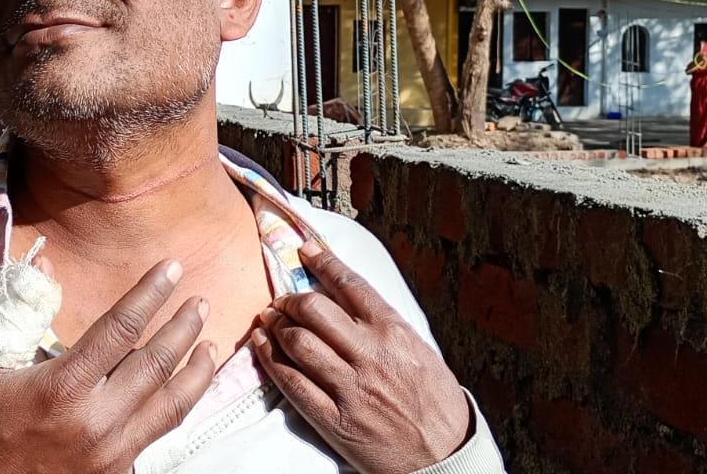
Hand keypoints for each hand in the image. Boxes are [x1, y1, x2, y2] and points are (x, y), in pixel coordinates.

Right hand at [0, 259, 219, 473]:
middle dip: (183, 327)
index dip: (150, 294)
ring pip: (172, 403)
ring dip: (197, 370)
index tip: (170, 269)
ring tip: (209, 344)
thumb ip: (19, 313)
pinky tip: (190, 388)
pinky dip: (182, 405)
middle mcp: (94, 418)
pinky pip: (161, 432)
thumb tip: (43, 263)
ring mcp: (111, 450)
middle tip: (200, 302)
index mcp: (62, 386)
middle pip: (157, 363)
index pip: (120, 328)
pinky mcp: (117, 470)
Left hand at [251, 241, 470, 473]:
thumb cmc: (435, 403)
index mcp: (394, 333)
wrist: (445, 455)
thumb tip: (347, 300)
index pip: (350, 285)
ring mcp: (350, 387)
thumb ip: (385, 326)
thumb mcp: (419, 351)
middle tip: (283, 300)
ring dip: (275, 325)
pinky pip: (292, 383)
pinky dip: (271, 360)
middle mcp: (371, 355)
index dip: (323, 263)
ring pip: (298, 342)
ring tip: (268, 320)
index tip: (306, 252)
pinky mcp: (334, 419)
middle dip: (290, 299)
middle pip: (314, 310)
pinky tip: (262, 347)